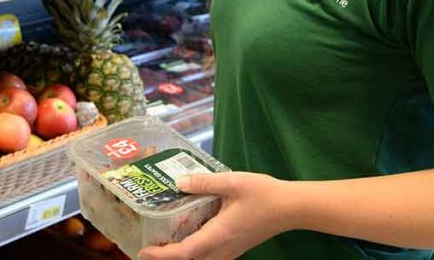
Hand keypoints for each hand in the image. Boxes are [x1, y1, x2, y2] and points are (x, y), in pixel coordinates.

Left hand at [138, 171, 291, 259]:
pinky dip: (195, 249)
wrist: (291, 208)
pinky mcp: (236, 247)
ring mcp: (230, 251)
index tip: (142, 250)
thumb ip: (204, 183)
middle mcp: (222, 249)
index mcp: (218, 235)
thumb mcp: (233, 182)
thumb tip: (177, 182)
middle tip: (149, 242)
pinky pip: (209, 255)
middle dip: (167, 256)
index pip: (183, 253)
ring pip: (200, 259)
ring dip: (181, 254)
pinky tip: (191, 231)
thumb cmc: (263, 194)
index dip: (161, 255)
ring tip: (165, 239)